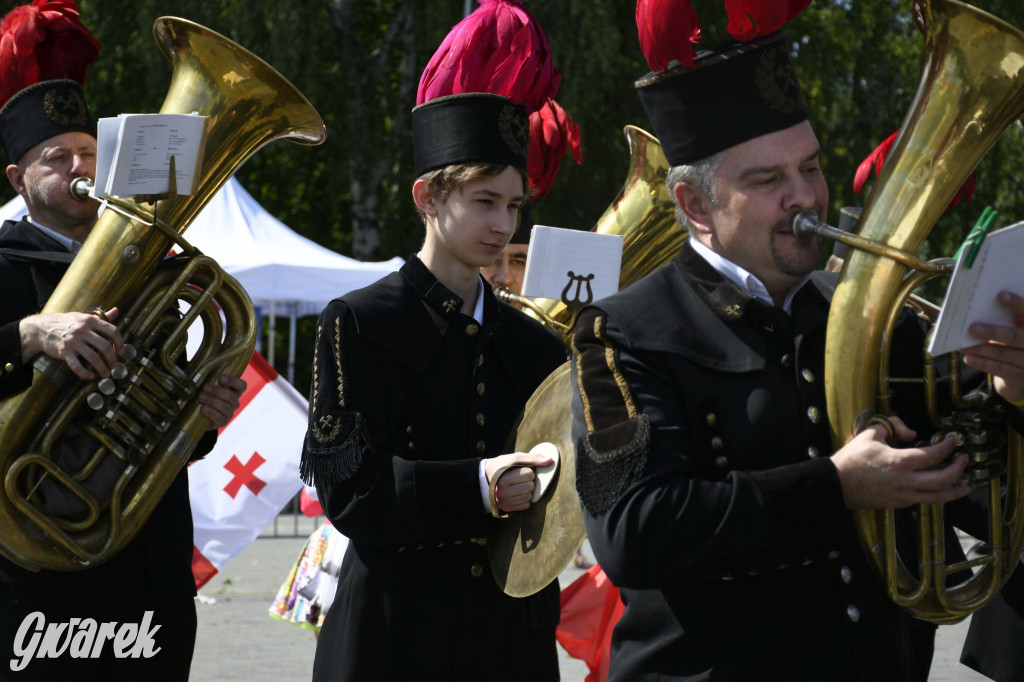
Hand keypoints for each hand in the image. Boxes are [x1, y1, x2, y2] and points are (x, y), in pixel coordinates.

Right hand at [19, 307, 121, 379]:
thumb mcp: (83, 317)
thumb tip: (116, 311)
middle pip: (105, 347)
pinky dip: (85, 373)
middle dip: (112, 359)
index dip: (120, 343)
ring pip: (94, 358)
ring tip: (106, 374)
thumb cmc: (66, 323)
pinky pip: (77, 365)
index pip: (113, 331)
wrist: (41, 328)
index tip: (120, 351)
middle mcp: (83, 330)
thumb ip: (101, 316)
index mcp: (90, 320)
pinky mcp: (64, 351)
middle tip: (114, 365)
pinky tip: (90, 376)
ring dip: (102, 369)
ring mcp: (73, 341)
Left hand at [199, 374, 246, 428]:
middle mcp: (234, 402)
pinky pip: (220, 418)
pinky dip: (212, 412)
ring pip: (226, 407)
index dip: (233, 381)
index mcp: (234, 391)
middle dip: (218, 391)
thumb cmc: (203, 395)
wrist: (196, 414)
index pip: (242, 386)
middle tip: (205, 388)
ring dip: (212, 401)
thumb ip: (209, 379)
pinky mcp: (223, 422)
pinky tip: (204, 408)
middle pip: (232, 397)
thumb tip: (202, 367)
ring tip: (201, 397)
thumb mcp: (207, 386)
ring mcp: (229, 413)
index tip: (221, 378)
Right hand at [484, 451, 553, 512]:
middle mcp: (501, 490)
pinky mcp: (506, 508)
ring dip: (527, 491)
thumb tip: (550, 460)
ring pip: (529, 497)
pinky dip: (525, 499)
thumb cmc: (504, 465)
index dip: (528, 471)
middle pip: (530, 486)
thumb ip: (533, 458)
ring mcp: (503, 501)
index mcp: (503, 476)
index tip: (520, 471)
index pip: (529, 474)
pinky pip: (526, 505)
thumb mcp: (515, 458)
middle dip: (529, 481)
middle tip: (519, 479)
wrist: (487, 477)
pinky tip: (518, 494)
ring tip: (518, 486)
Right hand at [831, 416, 968, 509]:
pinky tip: (941, 493)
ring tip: (965, 486)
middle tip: (963, 460)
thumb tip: (911, 433)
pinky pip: (923, 501)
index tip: (953, 440)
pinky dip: (936, 497)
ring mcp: (903, 495)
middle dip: (958, 468)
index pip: (933, 454)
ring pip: (937, 497)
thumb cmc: (852, 458)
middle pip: (942, 478)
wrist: (837, 484)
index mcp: (899, 461)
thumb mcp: (870, 433)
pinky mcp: (898, 503)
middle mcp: (906, 481)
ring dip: (954, 491)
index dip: (947, 446)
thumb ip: (892, 426)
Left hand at [961, 290, 1023, 403]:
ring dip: (981, 349)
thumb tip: (977, 305)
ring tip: (962, 344)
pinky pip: (1000, 369)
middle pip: (1015, 336)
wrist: (1023, 372)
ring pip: (1004, 354)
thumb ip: (1005, 317)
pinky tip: (968, 358)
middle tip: (972, 327)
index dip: (1017, 303)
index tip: (1000, 294)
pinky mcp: (1019, 376)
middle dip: (993, 331)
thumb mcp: (1015, 327)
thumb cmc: (1014, 341)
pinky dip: (983, 363)